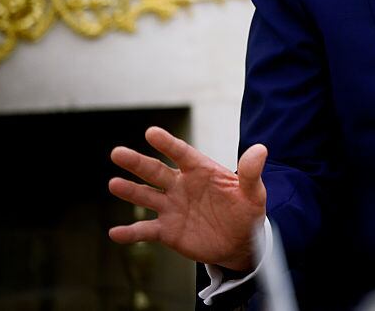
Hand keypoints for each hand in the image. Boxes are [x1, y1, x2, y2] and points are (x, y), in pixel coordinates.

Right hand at [108, 126, 267, 270]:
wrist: (241, 242)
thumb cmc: (246, 211)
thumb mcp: (254, 193)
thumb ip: (252, 173)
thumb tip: (261, 149)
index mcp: (201, 171)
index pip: (182, 153)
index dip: (168, 144)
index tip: (151, 132)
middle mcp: (181, 185)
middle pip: (156, 171)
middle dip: (137, 162)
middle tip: (117, 153)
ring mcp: (172, 207)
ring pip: (146, 197)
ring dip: (130, 191)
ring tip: (114, 184)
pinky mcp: (167, 231)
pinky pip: (146, 230)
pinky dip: (130, 233)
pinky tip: (115, 233)